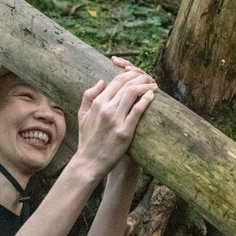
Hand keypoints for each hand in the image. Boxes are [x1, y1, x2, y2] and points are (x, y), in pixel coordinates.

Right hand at [74, 57, 156, 177]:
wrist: (89, 162)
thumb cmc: (87, 139)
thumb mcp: (82, 115)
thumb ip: (89, 96)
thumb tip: (102, 81)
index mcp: (97, 103)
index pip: (116, 81)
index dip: (129, 74)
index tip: (137, 74)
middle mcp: (106, 109)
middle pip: (126, 85)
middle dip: (140, 77)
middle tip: (149, 78)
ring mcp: (115, 120)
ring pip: (133, 94)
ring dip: (145, 86)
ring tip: (153, 85)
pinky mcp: (125, 131)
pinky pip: (137, 111)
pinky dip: (146, 100)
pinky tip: (151, 96)